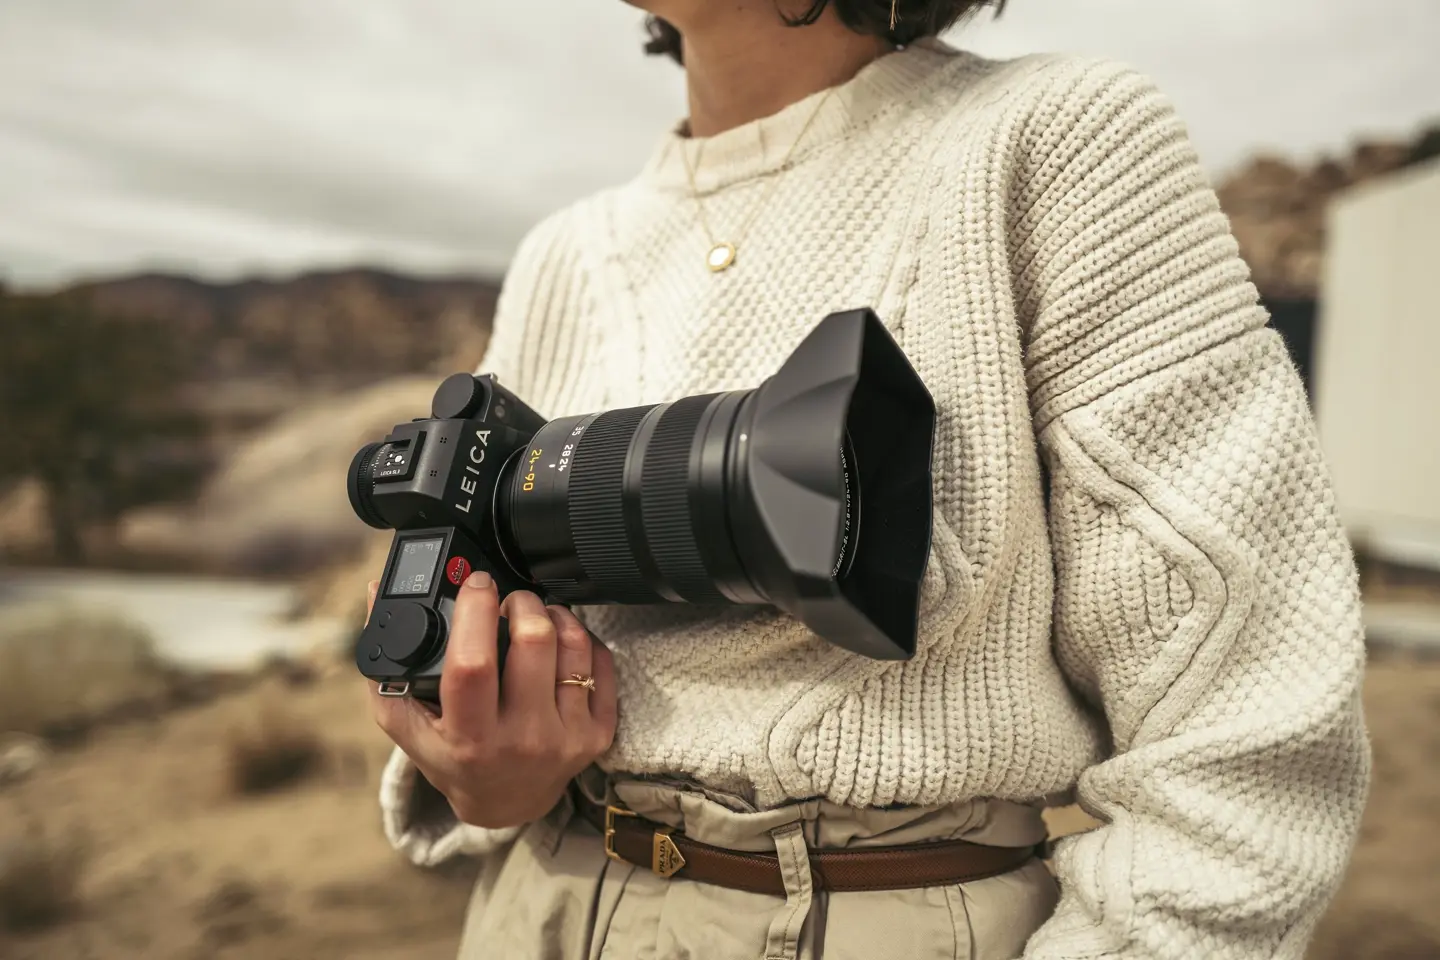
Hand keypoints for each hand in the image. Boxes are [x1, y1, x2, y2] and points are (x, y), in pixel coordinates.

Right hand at [365, 571, 617, 828]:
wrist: (506, 804)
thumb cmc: (453, 756)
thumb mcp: (407, 725)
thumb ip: (386, 665)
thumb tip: (375, 592)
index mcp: (470, 738)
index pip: (473, 665)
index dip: (475, 612)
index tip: (476, 584)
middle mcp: (523, 741)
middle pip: (535, 641)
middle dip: (521, 602)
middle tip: (510, 601)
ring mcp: (567, 738)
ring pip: (573, 644)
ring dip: (554, 615)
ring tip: (536, 617)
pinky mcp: (598, 734)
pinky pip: (602, 663)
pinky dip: (582, 640)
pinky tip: (562, 642)